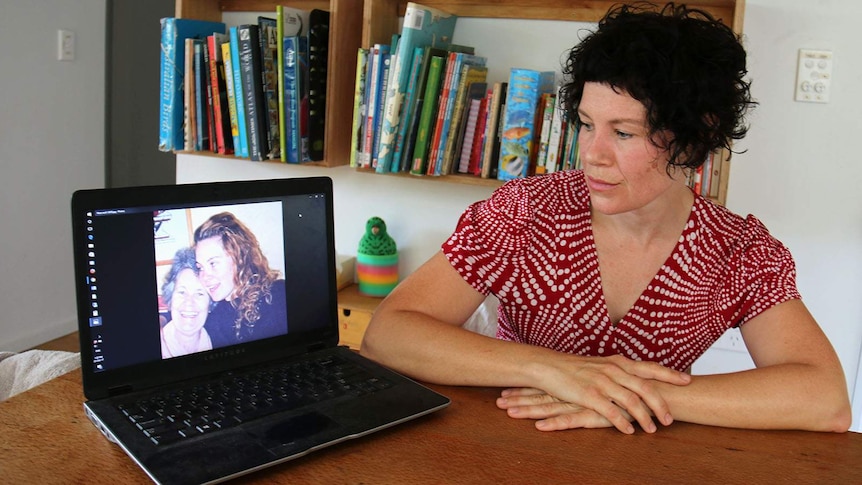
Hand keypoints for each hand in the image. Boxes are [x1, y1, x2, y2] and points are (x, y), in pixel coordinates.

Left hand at [497, 387, 623, 430]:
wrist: (654, 390)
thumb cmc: (629, 390)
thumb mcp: (604, 389)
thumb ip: (589, 390)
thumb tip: (574, 390)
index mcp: (577, 385)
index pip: (546, 388)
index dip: (525, 389)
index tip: (505, 391)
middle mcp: (577, 392)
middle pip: (543, 396)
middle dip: (520, 399)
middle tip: (498, 402)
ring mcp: (585, 403)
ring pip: (552, 407)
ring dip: (530, 410)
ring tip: (510, 412)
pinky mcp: (596, 414)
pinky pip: (572, 421)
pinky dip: (555, 424)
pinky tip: (540, 427)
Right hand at [527, 354, 690, 433]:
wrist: (548, 366)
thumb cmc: (575, 367)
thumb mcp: (601, 364)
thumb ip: (620, 371)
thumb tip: (637, 378)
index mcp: (618, 362)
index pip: (650, 367)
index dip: (670, 374)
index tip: (687, 381)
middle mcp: (613, 370)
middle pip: (646, 387)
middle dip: (661, 405)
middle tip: (670, 419)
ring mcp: (602, 382)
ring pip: (632, 401)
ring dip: (645, 418)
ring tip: (652, 430)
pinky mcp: (589, 395)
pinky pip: (611, 412)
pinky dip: (623, 423)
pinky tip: (629, 431)